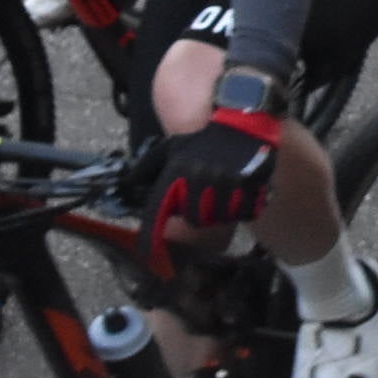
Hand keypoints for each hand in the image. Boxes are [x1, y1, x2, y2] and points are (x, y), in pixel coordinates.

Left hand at [139, 112, 277, 272]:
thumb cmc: (204, 138)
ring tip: (224, 192)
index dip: (151, 236)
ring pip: (219, 218)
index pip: (158, 210)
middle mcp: (200, 180)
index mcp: (178, 172)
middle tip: (205, 197)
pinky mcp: (250, 187)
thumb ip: (148, 166)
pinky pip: (243, 213)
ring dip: (221, 210)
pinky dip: (243, 208)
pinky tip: (241, 192)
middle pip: (194, 219)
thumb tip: (127, 183)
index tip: (147, 255)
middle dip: (199, 212)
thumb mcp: (172, 147)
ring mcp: (227, 185)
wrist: (242, 122)